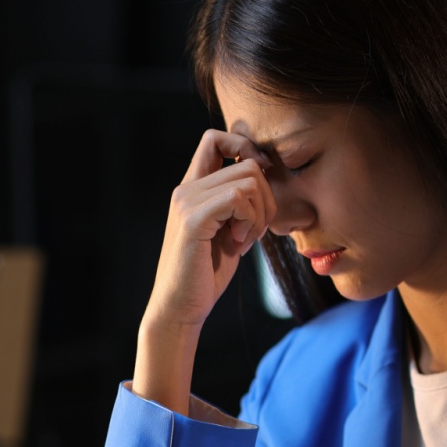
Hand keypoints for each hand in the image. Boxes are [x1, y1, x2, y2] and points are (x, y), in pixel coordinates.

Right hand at [135, 130, 274, 412]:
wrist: (180, 308)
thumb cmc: (204, 274)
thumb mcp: (227, 230)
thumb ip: (238, 202)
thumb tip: (265, 172)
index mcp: (191, 187)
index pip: (216, 138)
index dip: (245, 147)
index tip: (259, 183)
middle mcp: (186, 188)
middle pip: (248, 163)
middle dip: (266, 198)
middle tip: (252, 231)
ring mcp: (187, 202)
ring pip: (249, 180)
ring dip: (260, 214)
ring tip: (244, 241)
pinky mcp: (193, 219)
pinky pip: (239, 198)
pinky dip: (250, 222)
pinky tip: (238, 246)